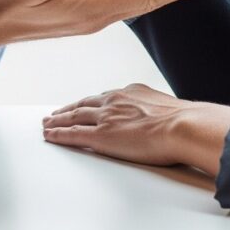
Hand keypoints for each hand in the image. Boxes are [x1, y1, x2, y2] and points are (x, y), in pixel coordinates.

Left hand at [42, 83, 229, 176]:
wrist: (182, 125)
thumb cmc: (183, 122)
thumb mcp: (167, 109)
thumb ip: (156, 111)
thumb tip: (164, 120)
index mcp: (129, 93)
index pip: (102, 97)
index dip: (88, 102)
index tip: (80, 105)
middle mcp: (114, 101)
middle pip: (83, 104)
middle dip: (67, 109)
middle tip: (54, 113)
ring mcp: (106, 117)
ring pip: (73, 116)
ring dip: (57, 120)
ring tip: (47, 124)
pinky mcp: (101, 136)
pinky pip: (73, 134)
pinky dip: (58, 134)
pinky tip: (49, 135)